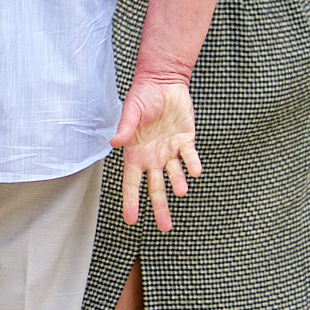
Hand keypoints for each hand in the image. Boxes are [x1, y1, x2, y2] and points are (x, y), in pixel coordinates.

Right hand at [112, 76, 199, 230]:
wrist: (163, 82)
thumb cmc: (142, 97)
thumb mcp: (131, 111)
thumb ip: (125, 128)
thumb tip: (114, 142)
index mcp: (135, 154)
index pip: (132, 183)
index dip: (132, 202)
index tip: (131, 220)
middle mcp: (153, 157)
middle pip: (156, 188)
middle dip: (160, 207)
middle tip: (165, 227)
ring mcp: (170, 151)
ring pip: (174, 175)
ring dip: (178, 183)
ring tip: (181, 190)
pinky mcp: (186, 141)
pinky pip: (189, 156)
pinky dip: (193, 164)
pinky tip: (196, 171)